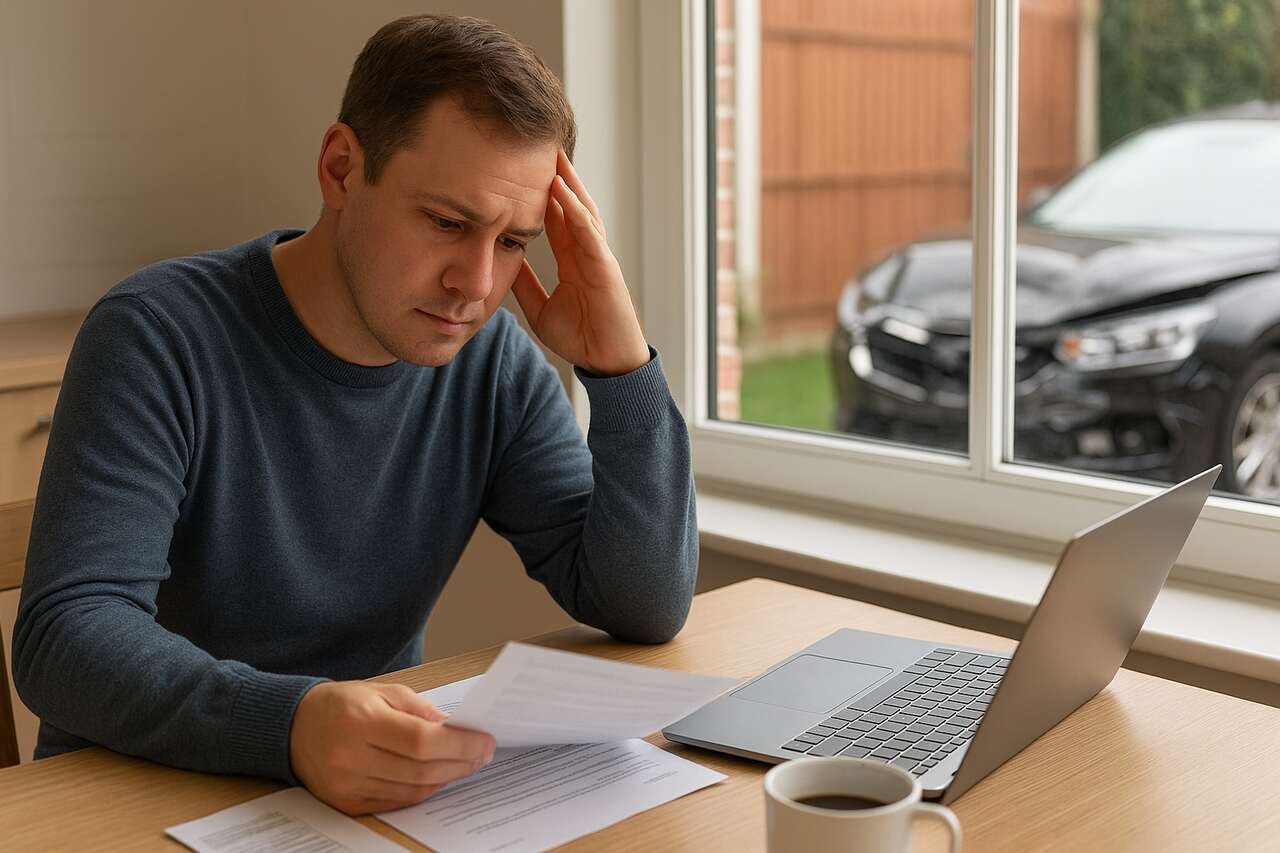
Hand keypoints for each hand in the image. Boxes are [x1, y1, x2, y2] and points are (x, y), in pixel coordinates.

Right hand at [289, 681, 495, 815]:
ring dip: (445, 778)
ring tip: (465, 764)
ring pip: (412, 790)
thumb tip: (456, 729)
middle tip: (482, 754)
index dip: (459, 744)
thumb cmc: (342, 704)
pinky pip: (395, 802)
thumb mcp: (382, 692)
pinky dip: (422, 790)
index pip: (421, 741)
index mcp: (360, 722)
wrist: (293, 727)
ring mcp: (347, 785)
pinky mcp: (346, 803)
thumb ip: (420, 710)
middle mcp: (351, 758)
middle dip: (460, 763)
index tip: (485, 741)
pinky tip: (437, 777)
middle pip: (420, 770)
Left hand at [512, 149, 650, 376]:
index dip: (540, 192)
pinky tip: (562, 190)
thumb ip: (526, 285)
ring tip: (551, 155)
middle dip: (557, 176)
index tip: (521, 168)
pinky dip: (575, 210)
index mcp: (573, 259)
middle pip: (570, 204)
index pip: (555, 216)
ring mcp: (598, 256)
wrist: (606, 362)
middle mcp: (586, 251)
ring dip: (567, 182)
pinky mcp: (605, 267)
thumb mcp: (540, 308)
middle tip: (538, 146)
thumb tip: (504, 265)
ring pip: (582, 210)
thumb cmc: (581, 337)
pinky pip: (589, 232)